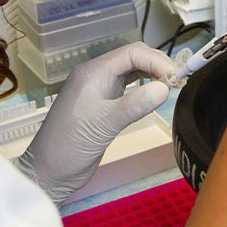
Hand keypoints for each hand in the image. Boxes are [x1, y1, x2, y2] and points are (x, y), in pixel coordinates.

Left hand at [14, 42, 176, 206]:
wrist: (47, 172)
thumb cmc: (68, 147)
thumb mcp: (104, 125)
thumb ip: (135, 105)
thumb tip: (165, 88)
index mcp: (93, 72)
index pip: (131, 53)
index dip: (157, 60)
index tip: (176, 75)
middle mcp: (96, 75)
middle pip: (133, 58)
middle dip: (157, 65)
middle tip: (178, 81)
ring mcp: (99, 89)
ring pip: (131, 71)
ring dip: (152, 74)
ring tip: (171, 86)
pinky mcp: (103, 103)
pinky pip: (128, 86)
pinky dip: (144, 87)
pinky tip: (154, 94)